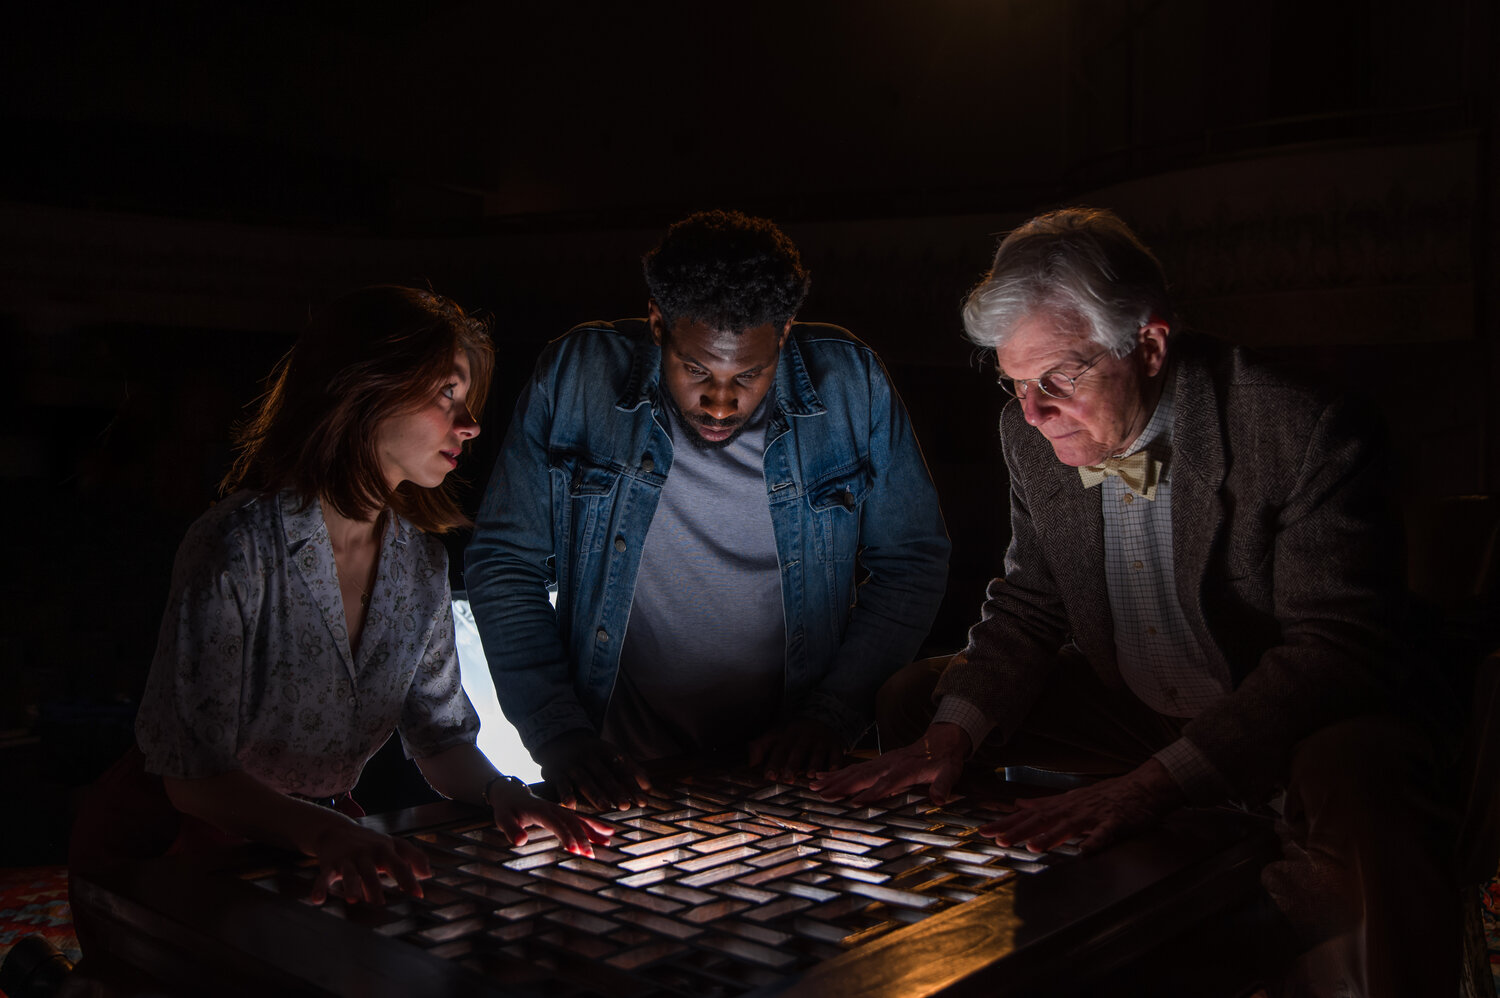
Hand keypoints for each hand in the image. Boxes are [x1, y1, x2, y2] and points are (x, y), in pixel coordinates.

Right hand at [306, 817, 431, 905]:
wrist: (337, 830)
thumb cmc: (370, 843)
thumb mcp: (393, 846)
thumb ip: (412, 857)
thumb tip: (428, 874)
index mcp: (384, 851)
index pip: (398, 865)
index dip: (408, 879)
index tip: (417, 895)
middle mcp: (365, 854)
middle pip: (371, 871)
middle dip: (375, 886)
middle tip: (380, 903)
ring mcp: (347, 859)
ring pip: (349, 874)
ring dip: (351, 886)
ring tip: (353, 900)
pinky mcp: (329, 865)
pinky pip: (323, 877)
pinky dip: (319, 888)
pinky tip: (317, 900)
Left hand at [488, 779, 614, 857]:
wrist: (510, 793)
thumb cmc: (507, 808)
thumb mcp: (503, 818)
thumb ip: (511, 830)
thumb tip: (520, 841)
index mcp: (540, 810)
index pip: (556, 824)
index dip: (566, 836)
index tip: (574, 850)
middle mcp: (554, 808)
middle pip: (572, 822)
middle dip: (583, 838)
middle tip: (591, 854)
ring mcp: (560, 809)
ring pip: (580, 820)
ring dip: (593, 831)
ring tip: (608, 842)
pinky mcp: (563, 812)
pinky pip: (580, 819)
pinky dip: (593, 825)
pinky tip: (606, 833)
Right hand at [535, 731, 650, 809]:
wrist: (559, 740)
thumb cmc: (592, 753)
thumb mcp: (609, 754)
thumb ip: (628, 769)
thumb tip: (649, 787)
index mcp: (605, 751)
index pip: (622, 769)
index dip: (633, 784)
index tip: (643, 800)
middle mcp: (589, 757)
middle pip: (604, 775)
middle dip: (615, 790)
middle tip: (625, 806)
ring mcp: (573, 764)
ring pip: (585, 780)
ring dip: (595, 794)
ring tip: (605, 807)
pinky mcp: (557, 773)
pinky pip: (562, 784)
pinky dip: (566, 794)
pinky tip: (571, 805)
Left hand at [747, 717, 844, 781]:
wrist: (823, 716)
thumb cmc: (795, 732)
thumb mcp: (778, 733)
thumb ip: (761, 746)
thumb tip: (751, 762)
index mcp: (789, 733)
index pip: (780, 748)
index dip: (774, 762)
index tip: (769, 776)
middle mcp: (806, 736)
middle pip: (798, 750)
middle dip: (793, 764)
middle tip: (788, 778)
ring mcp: (822, 740)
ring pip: (818, 753)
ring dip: (814, 764)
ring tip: (810, 775)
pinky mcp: (836, 745)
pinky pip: (837, 755)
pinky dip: (836, 764)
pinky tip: (832, 773)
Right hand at [810, 723, 970, 804]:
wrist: (942, 739)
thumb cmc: (945, 760)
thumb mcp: (950, 772)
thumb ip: (943, 786)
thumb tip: (939, 799)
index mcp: (906, 770)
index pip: (886, 784)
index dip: (871, 794)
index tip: (855, 802)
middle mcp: (889, 764)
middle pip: (862, 776)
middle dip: (841, 786)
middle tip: (821, 794)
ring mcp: (881, 762)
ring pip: (854, 771)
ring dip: (834, 779)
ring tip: (814, 786)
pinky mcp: (877, 761)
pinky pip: (855, 767)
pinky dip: (838, 772)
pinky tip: (823, 777)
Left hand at [978, 759, 1182, 854]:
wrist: (1142, 786)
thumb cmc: (1106, 795)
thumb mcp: (1070, 797)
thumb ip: (1044, 803)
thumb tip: (1017, 804)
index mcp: (1062, 806)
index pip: (1028, 815)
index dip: (1006, 824)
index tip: (984, 832)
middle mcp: (1073, 809)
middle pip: (1043, 820)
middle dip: (1020, 830)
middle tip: (999, 840)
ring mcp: (1094, 814)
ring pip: (1070, 826)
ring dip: (1051, 836)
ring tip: (1033, 847)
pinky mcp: (1116, 822)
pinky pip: (1105, 833)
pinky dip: (1095, 841)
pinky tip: (1085, 851)